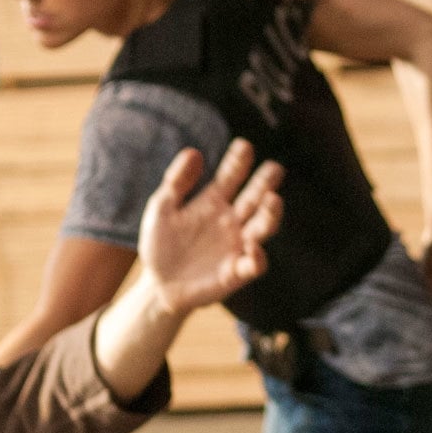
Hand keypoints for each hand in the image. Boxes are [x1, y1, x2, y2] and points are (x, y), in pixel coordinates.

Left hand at [137, 139, 283, 316]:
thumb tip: (194, 151)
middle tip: (274, 168)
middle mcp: (231, 221)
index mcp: (213, 202)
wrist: (156, 287)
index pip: (232, 176)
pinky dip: (257, 257)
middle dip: (266, 183)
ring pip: (263, 227)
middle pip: (255, 198)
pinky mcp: (235, 272)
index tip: (244, 146)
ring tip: (273, 200)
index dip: (239, 161)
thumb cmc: (159, 246)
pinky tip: (252, 247)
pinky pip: (254, 264)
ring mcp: (236, 246)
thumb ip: (176, 182)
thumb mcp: (161, 209)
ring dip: (270, 214)